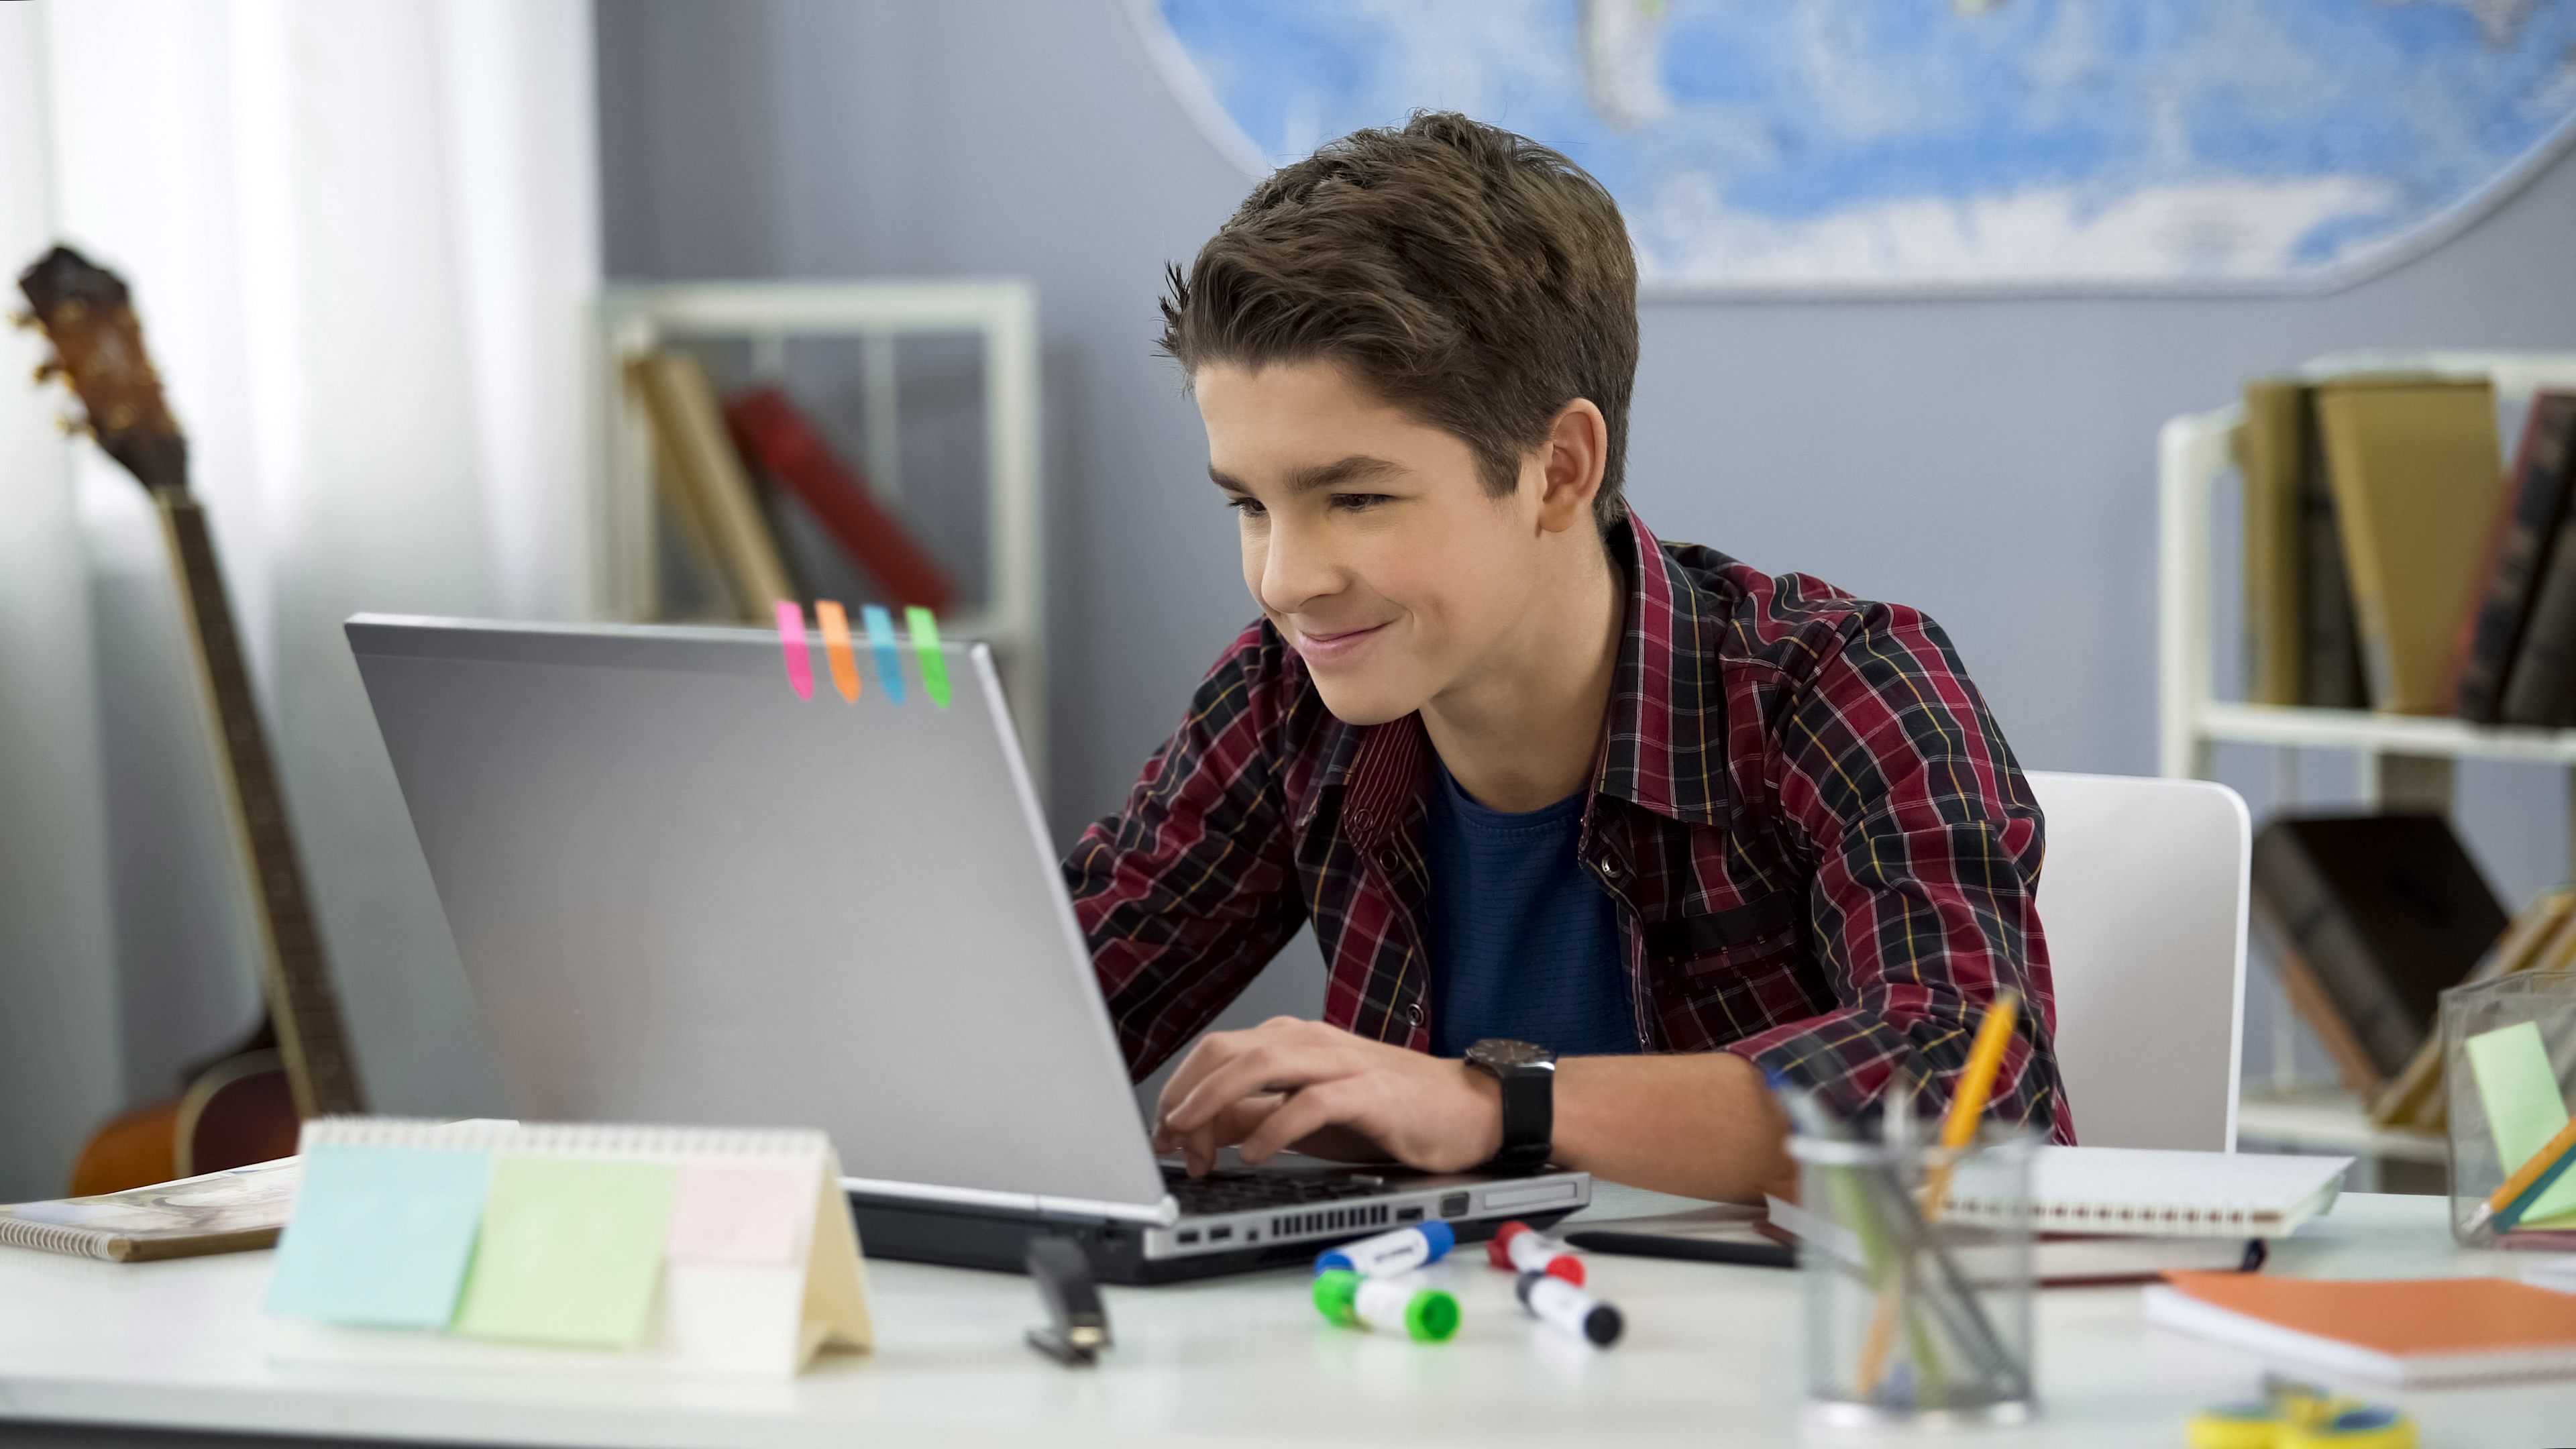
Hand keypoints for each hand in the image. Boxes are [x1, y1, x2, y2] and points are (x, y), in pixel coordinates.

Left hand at [1151, 1017, 1501, 1175]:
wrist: (1466, 1109)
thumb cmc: (1387, 1110)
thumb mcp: (1308, 1114)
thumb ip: (1257, 1115)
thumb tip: (1202, 1132)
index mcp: (1291, 1042)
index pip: (1217, 1053)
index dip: (1180, 1091)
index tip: (1165, 1136)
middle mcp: (1311, 1043)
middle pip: (1227, 1051)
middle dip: (1186, 1094)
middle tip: (1169, 1139)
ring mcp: (1341, 1063)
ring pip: (1261, 1064)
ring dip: (1215, 1100)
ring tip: (1191, 1135)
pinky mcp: (1371, 1093)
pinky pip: (1312, 1102)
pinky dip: (1277, 1128)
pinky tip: (1258, 1155)